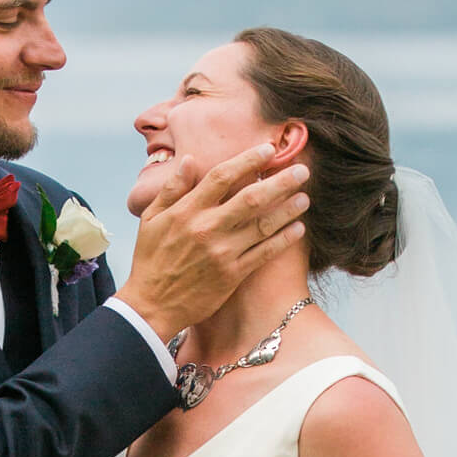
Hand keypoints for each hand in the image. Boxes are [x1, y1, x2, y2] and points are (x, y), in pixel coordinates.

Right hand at [116, 146, 309, 341]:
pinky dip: (283, 240)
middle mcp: (207, 228)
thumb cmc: (150, 260)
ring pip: (263, 225)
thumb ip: (172, 188)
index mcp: (187, 211)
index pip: (223, 176)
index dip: (248, 160)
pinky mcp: (232, 275)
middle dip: (280, 182)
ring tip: (306, 198)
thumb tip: (191, 160)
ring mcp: (222, 253)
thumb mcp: (150, 219)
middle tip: (302, 170)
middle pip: (252, 198)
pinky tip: (298, 229)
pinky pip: (264, 254)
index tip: (268, 150)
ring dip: (288, 210)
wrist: (151, 306)